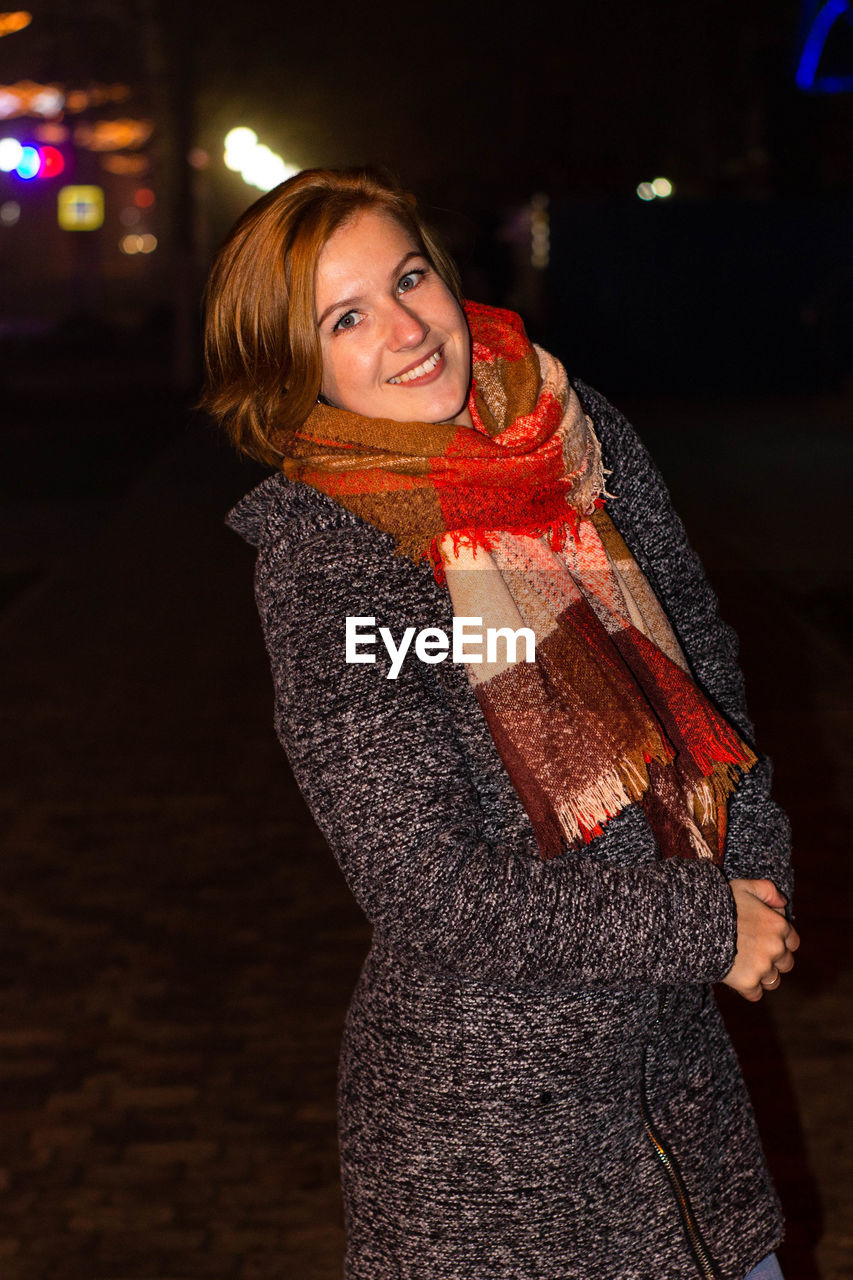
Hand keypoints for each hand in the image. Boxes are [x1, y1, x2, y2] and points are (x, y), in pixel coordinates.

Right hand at [721, 878, 799, 1001]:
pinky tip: (736, 978)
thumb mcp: (744, 886)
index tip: (765, 940)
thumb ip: (767, 890)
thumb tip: (782, 902)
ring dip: (762, 976)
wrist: (695, 923)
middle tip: (753, 954)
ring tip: (745, 967)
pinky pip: (756, 994)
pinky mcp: (748, 983)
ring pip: (773, 981)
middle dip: (773, 960)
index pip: (792, 942)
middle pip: (785, 964)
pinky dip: (748, 989)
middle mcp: (776, 948)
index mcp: (779, 925)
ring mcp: (763, 967)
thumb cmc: (719, 902)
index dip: (780, 942)